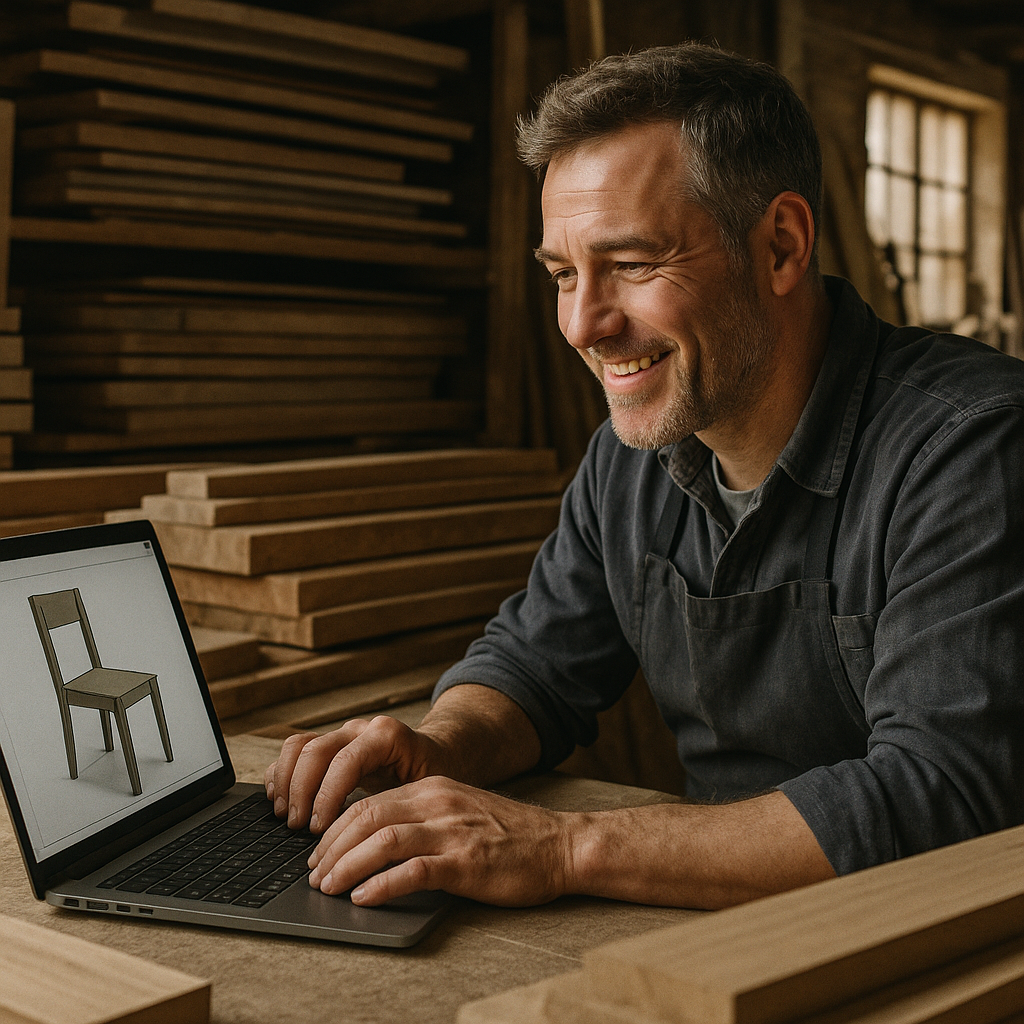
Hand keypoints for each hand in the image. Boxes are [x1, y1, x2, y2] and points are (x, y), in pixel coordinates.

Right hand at [264, 715, 445, 832]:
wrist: (437, 757)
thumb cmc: (434, 778)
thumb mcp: (428, 793)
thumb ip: (402, 809)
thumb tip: (375, 845)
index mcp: (386, 736)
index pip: (345, 760)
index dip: (327, 795)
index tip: (318, 828)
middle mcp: (360, 730)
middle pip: (316, 750)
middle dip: (302, 791)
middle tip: (298, 827)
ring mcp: (342, 736)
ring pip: (300, 745)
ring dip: (287, 782)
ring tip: (286, 816)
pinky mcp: (330, 746)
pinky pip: (295, 750)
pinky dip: (281, 773)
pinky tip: (279, 801)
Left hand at [307, 776, 573, 906]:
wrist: (560, 844)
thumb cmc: (510, 835)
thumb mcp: (460, 811)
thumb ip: (422, 818)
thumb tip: (375, 841)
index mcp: (433, 788)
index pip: (369, 802)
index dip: (336, 828)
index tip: (319, 852)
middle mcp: (438, 803)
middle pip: (367, 816)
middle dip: (332, 846)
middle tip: (315, 873)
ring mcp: (452, 832)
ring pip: (383, 840)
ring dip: (347, 865)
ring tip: (329, 887)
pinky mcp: (467, 863)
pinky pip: (414, 870)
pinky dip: (382, 885)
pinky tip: (364, 898)